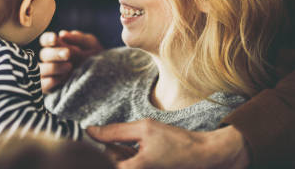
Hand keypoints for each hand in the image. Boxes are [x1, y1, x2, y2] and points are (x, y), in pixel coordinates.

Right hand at [39, 29, 102, 92]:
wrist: (103, 77)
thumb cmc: (95, 57)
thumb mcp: (91, 45)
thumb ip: (78, 38)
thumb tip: (62, 34)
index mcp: (57, 46)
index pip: (45, 40)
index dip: (47, 39)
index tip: (55, 38)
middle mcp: (50, 60)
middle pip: (43, 54)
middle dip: (55, 53)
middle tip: (68, 53)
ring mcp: (49, 74)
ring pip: (41, 69)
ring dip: (53, 67)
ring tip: (69, 66)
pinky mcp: (50, 88)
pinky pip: (42, 85)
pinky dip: (49, 81)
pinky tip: (61, 79)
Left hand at [87, 120, 249, 168]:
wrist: (204, 155)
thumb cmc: (177, 143)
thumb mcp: (144, 129)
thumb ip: (115, 131)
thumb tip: (90, 131)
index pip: (103, 159)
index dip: (100, 144)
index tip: (100, 133)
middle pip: (112, 162)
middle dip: (113, 148)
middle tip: (132, 138)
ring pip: (122, 162)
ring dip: (123, 151)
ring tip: (146, 143)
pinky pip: (133, 164)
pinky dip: (132, 155)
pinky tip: (145, 148)